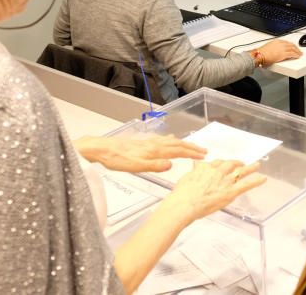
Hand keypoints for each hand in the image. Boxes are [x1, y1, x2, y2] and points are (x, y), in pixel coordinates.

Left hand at [73, 135, 206, 172]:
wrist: (102, 149)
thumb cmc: (117, 159)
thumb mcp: (136, 166)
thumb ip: (154, 165)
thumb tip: (171, 165)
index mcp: (155, 150)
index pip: (177, 151)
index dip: (191, 153)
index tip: (202, 156)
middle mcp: (154, 144)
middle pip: (177, 144)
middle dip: (191, 148)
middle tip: (203, 150)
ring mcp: (149, 141)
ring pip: (171, 142)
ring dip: (183, 144)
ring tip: (191, 146)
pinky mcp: (143, 142)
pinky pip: (163, 140)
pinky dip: (171, 141)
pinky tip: (169, 139)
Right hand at [163, 160, 265, 223]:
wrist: (185, 204)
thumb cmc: (182, 194)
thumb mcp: (186, 178)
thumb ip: (194, 171)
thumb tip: (195, 165)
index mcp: (206, 168)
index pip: (217, 163)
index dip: (222, 164)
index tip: (224, 164)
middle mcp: (217, 172)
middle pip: (230, 164)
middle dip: (237, 163)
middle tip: (241, 163)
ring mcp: (225, 181)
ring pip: (240, 171)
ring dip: (250, 168)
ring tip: (257, 165)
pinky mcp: (230, 192)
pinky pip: (246, 184)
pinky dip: (256, 181)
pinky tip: (263, 178)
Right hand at [258, 39, 301, 63]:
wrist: (259, 55)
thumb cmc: (261, 53)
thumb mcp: (268, 48)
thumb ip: (273, 48)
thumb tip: (273, 52)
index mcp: (277, 41)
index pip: (286, 42)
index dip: (291, 45)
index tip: (293, 47)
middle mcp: (280, 43)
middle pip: (291, 45)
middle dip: (296, 48)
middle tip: (298, 50)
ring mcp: (283, 48)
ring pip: (293, 49)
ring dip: (297, 51)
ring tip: (299, 54)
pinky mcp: (284, 54)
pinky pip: (292, 54)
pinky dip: (296, 55)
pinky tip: (297, 56)